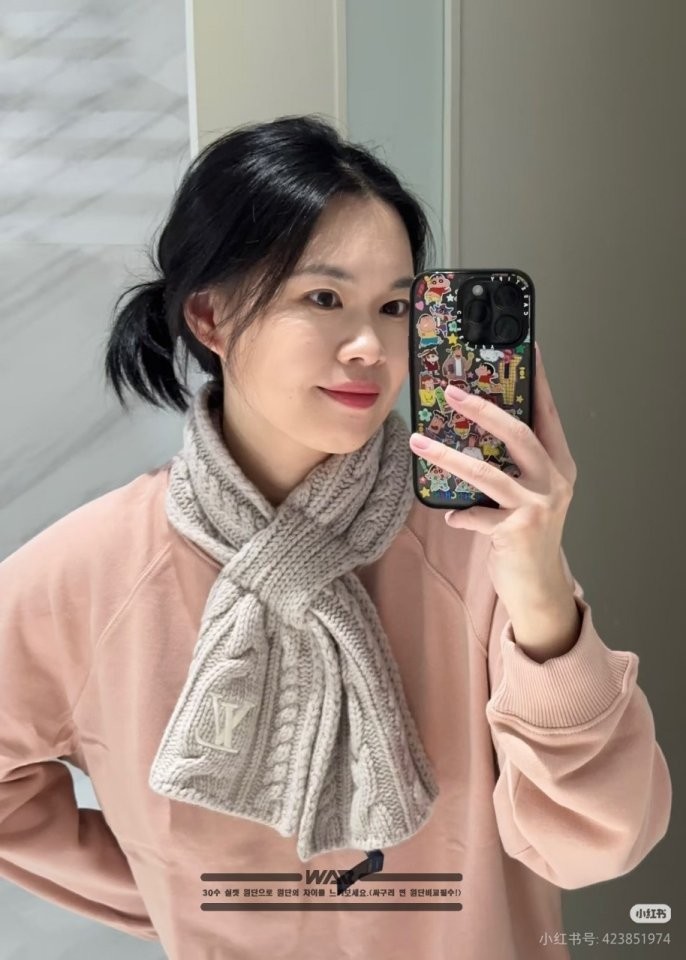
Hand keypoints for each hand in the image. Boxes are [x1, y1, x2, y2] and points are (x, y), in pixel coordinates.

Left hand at [408, 342, 577, 614]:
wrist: (539, 586)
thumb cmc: (527, 533)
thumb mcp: (529, 491)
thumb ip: (512, 463)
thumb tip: (472, 427)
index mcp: (559, 464)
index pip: (548, 413)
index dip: (538, 381)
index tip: (528, 349)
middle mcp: (554, 481)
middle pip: (518, 433)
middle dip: (482, 409)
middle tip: (450, 391)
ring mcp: (538, 506)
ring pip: (487, 472)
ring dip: (448, 456)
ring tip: (418, 442)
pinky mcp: (518, 531)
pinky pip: (477, 516)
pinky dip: (461, 515)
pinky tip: (450, 516)